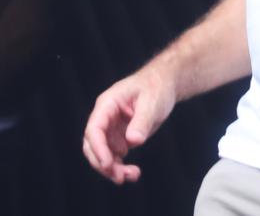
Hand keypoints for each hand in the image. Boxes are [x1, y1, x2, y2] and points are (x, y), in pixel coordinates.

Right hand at [82, 66, 175, 183]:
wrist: (164, 84)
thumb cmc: (156, 87)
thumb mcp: (152, 101)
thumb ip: (142, 120)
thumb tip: (133, 141)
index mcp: (108, 103)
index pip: (94, 129)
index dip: (98, 148)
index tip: (108, 163)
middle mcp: (105, 117)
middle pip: (93, 145)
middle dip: (103, 164)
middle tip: (120, 177)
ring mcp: (111, 128)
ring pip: (102, 154)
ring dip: (113, 169)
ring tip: (132, 175)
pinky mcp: (119, 137)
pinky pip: (113, 156)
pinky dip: (120, 167)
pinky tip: (133, 172)